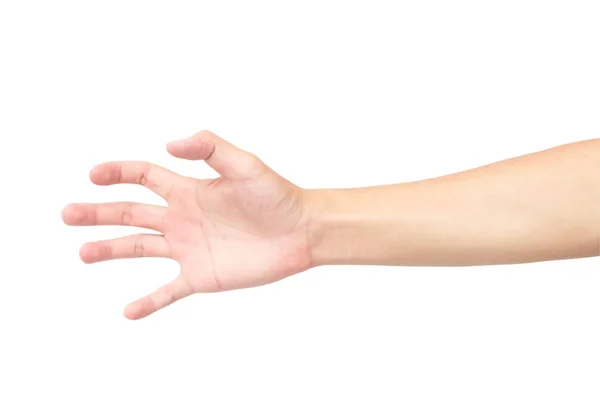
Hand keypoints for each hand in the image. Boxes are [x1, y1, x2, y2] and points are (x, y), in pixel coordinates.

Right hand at [62, 131, 312, 318]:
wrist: (302, 232)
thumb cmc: (277, 196)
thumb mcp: (246, 165)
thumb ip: (211, 150)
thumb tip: (170, 144)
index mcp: (189, 190)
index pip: (144, 177)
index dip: (118, 173)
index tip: (94, 175)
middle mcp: (183, 218)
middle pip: (131, 213)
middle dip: (98, 212)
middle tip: (67, 213)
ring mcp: (189, 248)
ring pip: (140, 248)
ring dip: (109, 250)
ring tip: (82, 253)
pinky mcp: (202, 276)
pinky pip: (168, 291)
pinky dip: (149, 302)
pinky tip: (128, 312)